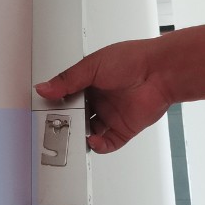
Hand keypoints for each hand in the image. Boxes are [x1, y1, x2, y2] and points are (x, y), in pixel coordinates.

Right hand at [35, 39, 173, 153]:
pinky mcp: (124, 128)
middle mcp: (100, 99)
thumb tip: (45, 88)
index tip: (46, 110)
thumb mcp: (91, 66)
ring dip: (80, 135)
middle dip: (67, 122)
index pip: (67, 97)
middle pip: (77, 116)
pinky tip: (92, 140)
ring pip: (90, 131)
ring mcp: (112, 115)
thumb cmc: (132, 60)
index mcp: (90, 82)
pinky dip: (98, 145)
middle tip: (57, 125)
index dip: (57, 104)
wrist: (160, 71)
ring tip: (74, 134)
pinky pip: (108, 143)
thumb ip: (67, 80)